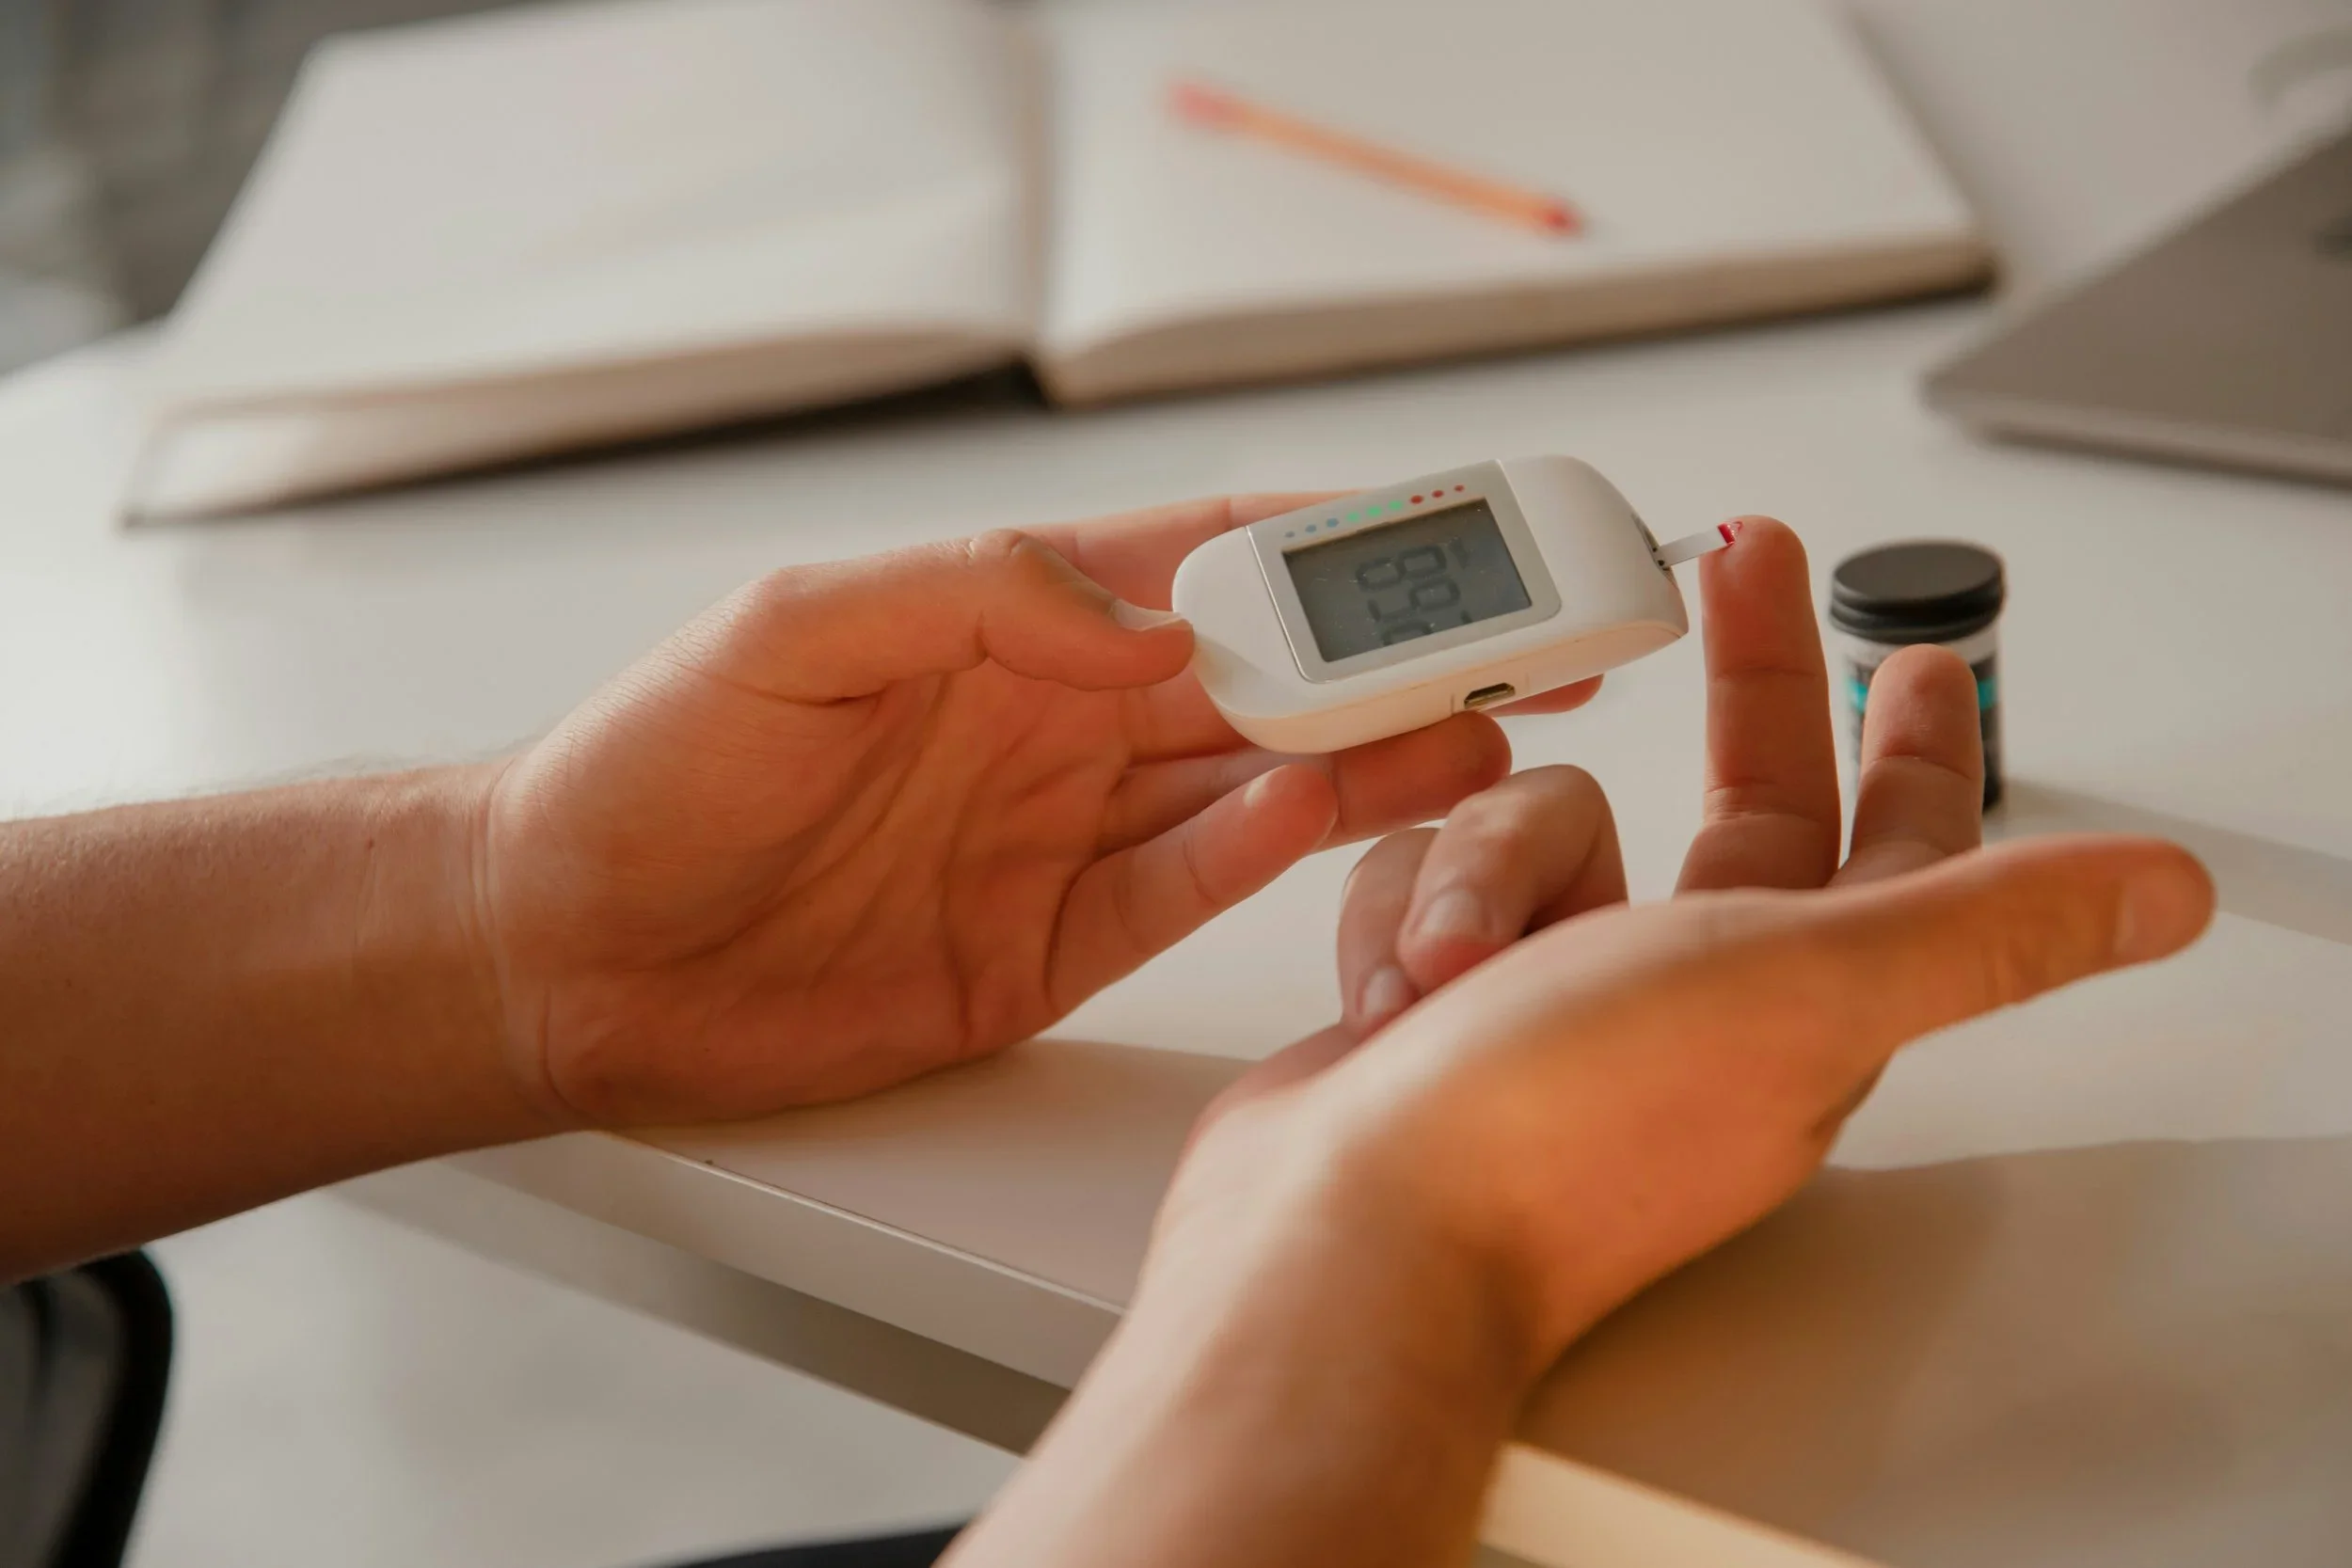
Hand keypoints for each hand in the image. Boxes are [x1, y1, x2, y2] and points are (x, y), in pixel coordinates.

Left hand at [471, 498, 1598, 1125]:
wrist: (567, 952)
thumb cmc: (652, 769)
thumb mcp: (797, 627)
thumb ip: (980, 594)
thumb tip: (1153, 620)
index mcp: (1005, 618)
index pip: (1202, 561)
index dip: (1330, 543)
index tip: (1447, 529)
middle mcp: (1054, 718)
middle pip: (1262, 668)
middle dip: (1395, 647)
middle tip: (1525, 631)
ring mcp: (1060, 831)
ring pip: (1255, 777)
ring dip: (1369, 750)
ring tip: (1485, 723)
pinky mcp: (1049, 944)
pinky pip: (1187, 886)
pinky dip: (1269, 852)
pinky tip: (1339, 814)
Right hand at [1164, 517, 2215, 1369]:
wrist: (1350, 1232)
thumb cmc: (1561, 1133)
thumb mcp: (1806, 990)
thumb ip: (1985, 928)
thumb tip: (2165, 895)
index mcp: (1800, 1003)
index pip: (1893, 853)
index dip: (1915, 749)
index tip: (1912, 658)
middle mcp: (1689, 997)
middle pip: (1735, 801)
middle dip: (1741, 680)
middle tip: (1740, 564)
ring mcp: (1557, 998)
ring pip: (1546, 823)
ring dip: (1489, 865)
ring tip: (1455, 962)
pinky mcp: (1441, 999)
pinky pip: (1432, 874)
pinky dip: (1403, 910)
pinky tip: (1394, 986)